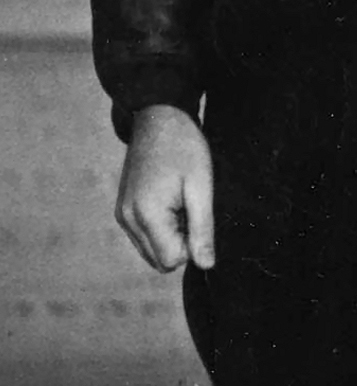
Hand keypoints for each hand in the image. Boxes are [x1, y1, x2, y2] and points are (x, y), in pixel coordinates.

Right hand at [114, 104, 214, 272]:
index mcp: (145, 215)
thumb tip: (205, 266)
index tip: (197, 216)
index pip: (171, 260)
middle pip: (160, 260)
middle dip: (182, 241)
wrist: (158, 120)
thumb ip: (202, 230)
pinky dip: (162, 226)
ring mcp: (122, 215)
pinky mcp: (123, 210)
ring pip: (152, 250)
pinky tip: (170, 200)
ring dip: (172, 234)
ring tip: (180, 202)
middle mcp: (127, 220)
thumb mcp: (201, 188)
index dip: (193, 245)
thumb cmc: (184, 149)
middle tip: (190, 208)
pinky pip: (146, 236)